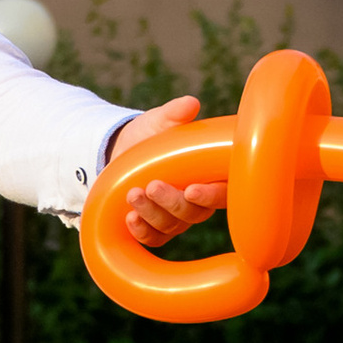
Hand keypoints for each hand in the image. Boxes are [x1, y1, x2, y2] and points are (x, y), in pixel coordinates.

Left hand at [110, 96, 229, 250]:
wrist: (121, 150)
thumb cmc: (151, 135)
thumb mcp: (160, 122)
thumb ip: (174, 114)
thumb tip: (190, 104)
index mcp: (209, 177)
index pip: (221, 194)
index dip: (210, 196)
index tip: (192, 189)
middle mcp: (196, 202)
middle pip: (194, 214)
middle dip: (172, 203)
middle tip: (153, 186)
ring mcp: (175, 218)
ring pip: (171, 226)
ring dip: (151, 213)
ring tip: (133, 194)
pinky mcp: (154, 227)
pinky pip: (153, 238)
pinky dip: (141, 231)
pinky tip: (130, 218)